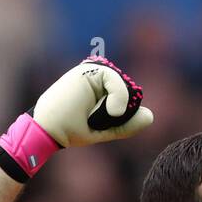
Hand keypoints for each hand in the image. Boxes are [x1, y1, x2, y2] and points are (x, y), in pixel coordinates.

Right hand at [32, 56, 154, 146]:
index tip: (107, 122)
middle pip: (129, 92)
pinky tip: (112, 109)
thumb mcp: (105, 130)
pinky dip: (119, 97)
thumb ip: (126, 125)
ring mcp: (93, 72)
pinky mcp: (89, 70)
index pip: (128, 98)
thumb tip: (150, 116)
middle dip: (122, 110)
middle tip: (100, 118)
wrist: (50, 129)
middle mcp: (98, 78)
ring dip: (119, 105)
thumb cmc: (71, 130)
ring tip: (101, 114)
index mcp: (101, 90)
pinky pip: (116, 80)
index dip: (125, 113)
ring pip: (125, 87)